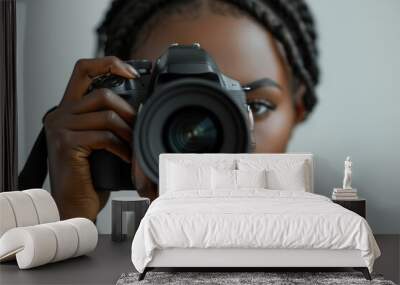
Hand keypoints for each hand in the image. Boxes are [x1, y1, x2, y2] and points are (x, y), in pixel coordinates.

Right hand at [44, 57, 138, 220]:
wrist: (73, 204)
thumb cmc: (89, 174)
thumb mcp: (97, 140)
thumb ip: (105, 120)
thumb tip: (137, 107)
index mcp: (67, 109)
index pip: (83, 69)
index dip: (109, 63)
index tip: (132, 73)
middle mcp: (60, 114)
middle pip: (102, 93)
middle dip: (128, 110)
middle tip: (138, 126)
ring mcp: (61, 128)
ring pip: (106, 115)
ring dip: (127, 131)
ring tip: (134, 144)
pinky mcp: (67, 144)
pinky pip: (104, 136)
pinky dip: (122, 147)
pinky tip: (127, 157)